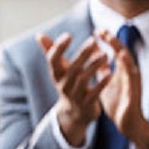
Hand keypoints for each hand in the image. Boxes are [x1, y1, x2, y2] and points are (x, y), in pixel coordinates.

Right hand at [38, 32, 109, 146]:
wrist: (73, 114)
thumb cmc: (67, 85)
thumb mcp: (57, 70)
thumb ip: (50, 51)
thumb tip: (38, 34)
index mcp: (56, 74)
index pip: (53, 59)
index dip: (59, 48)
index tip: (68, 35)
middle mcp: (63, 84)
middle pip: (72, 68)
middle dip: (82, 54)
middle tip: (93, 40)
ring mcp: (75, 95)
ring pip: (84, 79)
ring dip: (94, 66)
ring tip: (106, 54)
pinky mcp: (87, 103)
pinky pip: (95, 92)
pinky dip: (102, 83)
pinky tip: (109, 72)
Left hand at [96, 30, 148, 148]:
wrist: (126, 123)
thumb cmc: (118, 102)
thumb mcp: (106, 82)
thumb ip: (103, 69)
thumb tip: (96, 55)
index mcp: (121, 70)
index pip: (115, 51)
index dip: (107, 41)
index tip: (97, 30)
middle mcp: (129, 73)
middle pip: (123, 53)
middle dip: (114, 42)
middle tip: (103, 31)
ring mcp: (133, 83)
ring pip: (130, 65)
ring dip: (122, 54)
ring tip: (113, 43)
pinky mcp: (134, 93)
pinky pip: (132, 81)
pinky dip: (127, 71)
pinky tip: (122, 64)